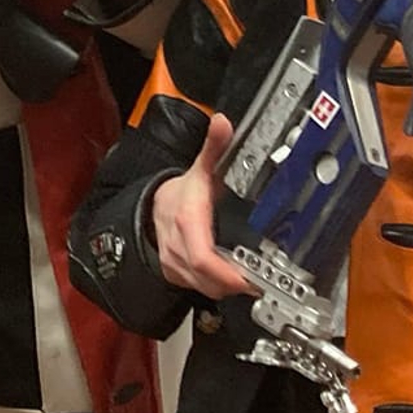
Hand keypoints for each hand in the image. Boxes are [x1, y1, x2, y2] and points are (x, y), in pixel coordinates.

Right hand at [152, 113, 253, 300]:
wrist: (151, 206)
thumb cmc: (180, 193)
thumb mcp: (200, 169)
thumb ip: (215, 147)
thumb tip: (222, 123)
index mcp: (188, 222)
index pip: (203, 258)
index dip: (226, 274)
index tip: (249, 279)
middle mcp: (178, 247)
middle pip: (208, 280)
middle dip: (236, 284)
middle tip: (260, 281)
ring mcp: (175, 263)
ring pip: (205, 288)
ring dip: (228, 287)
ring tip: (251, 280)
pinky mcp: (176, 273)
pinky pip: (199, 288)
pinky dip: (217, 287)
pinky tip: (232, 279)